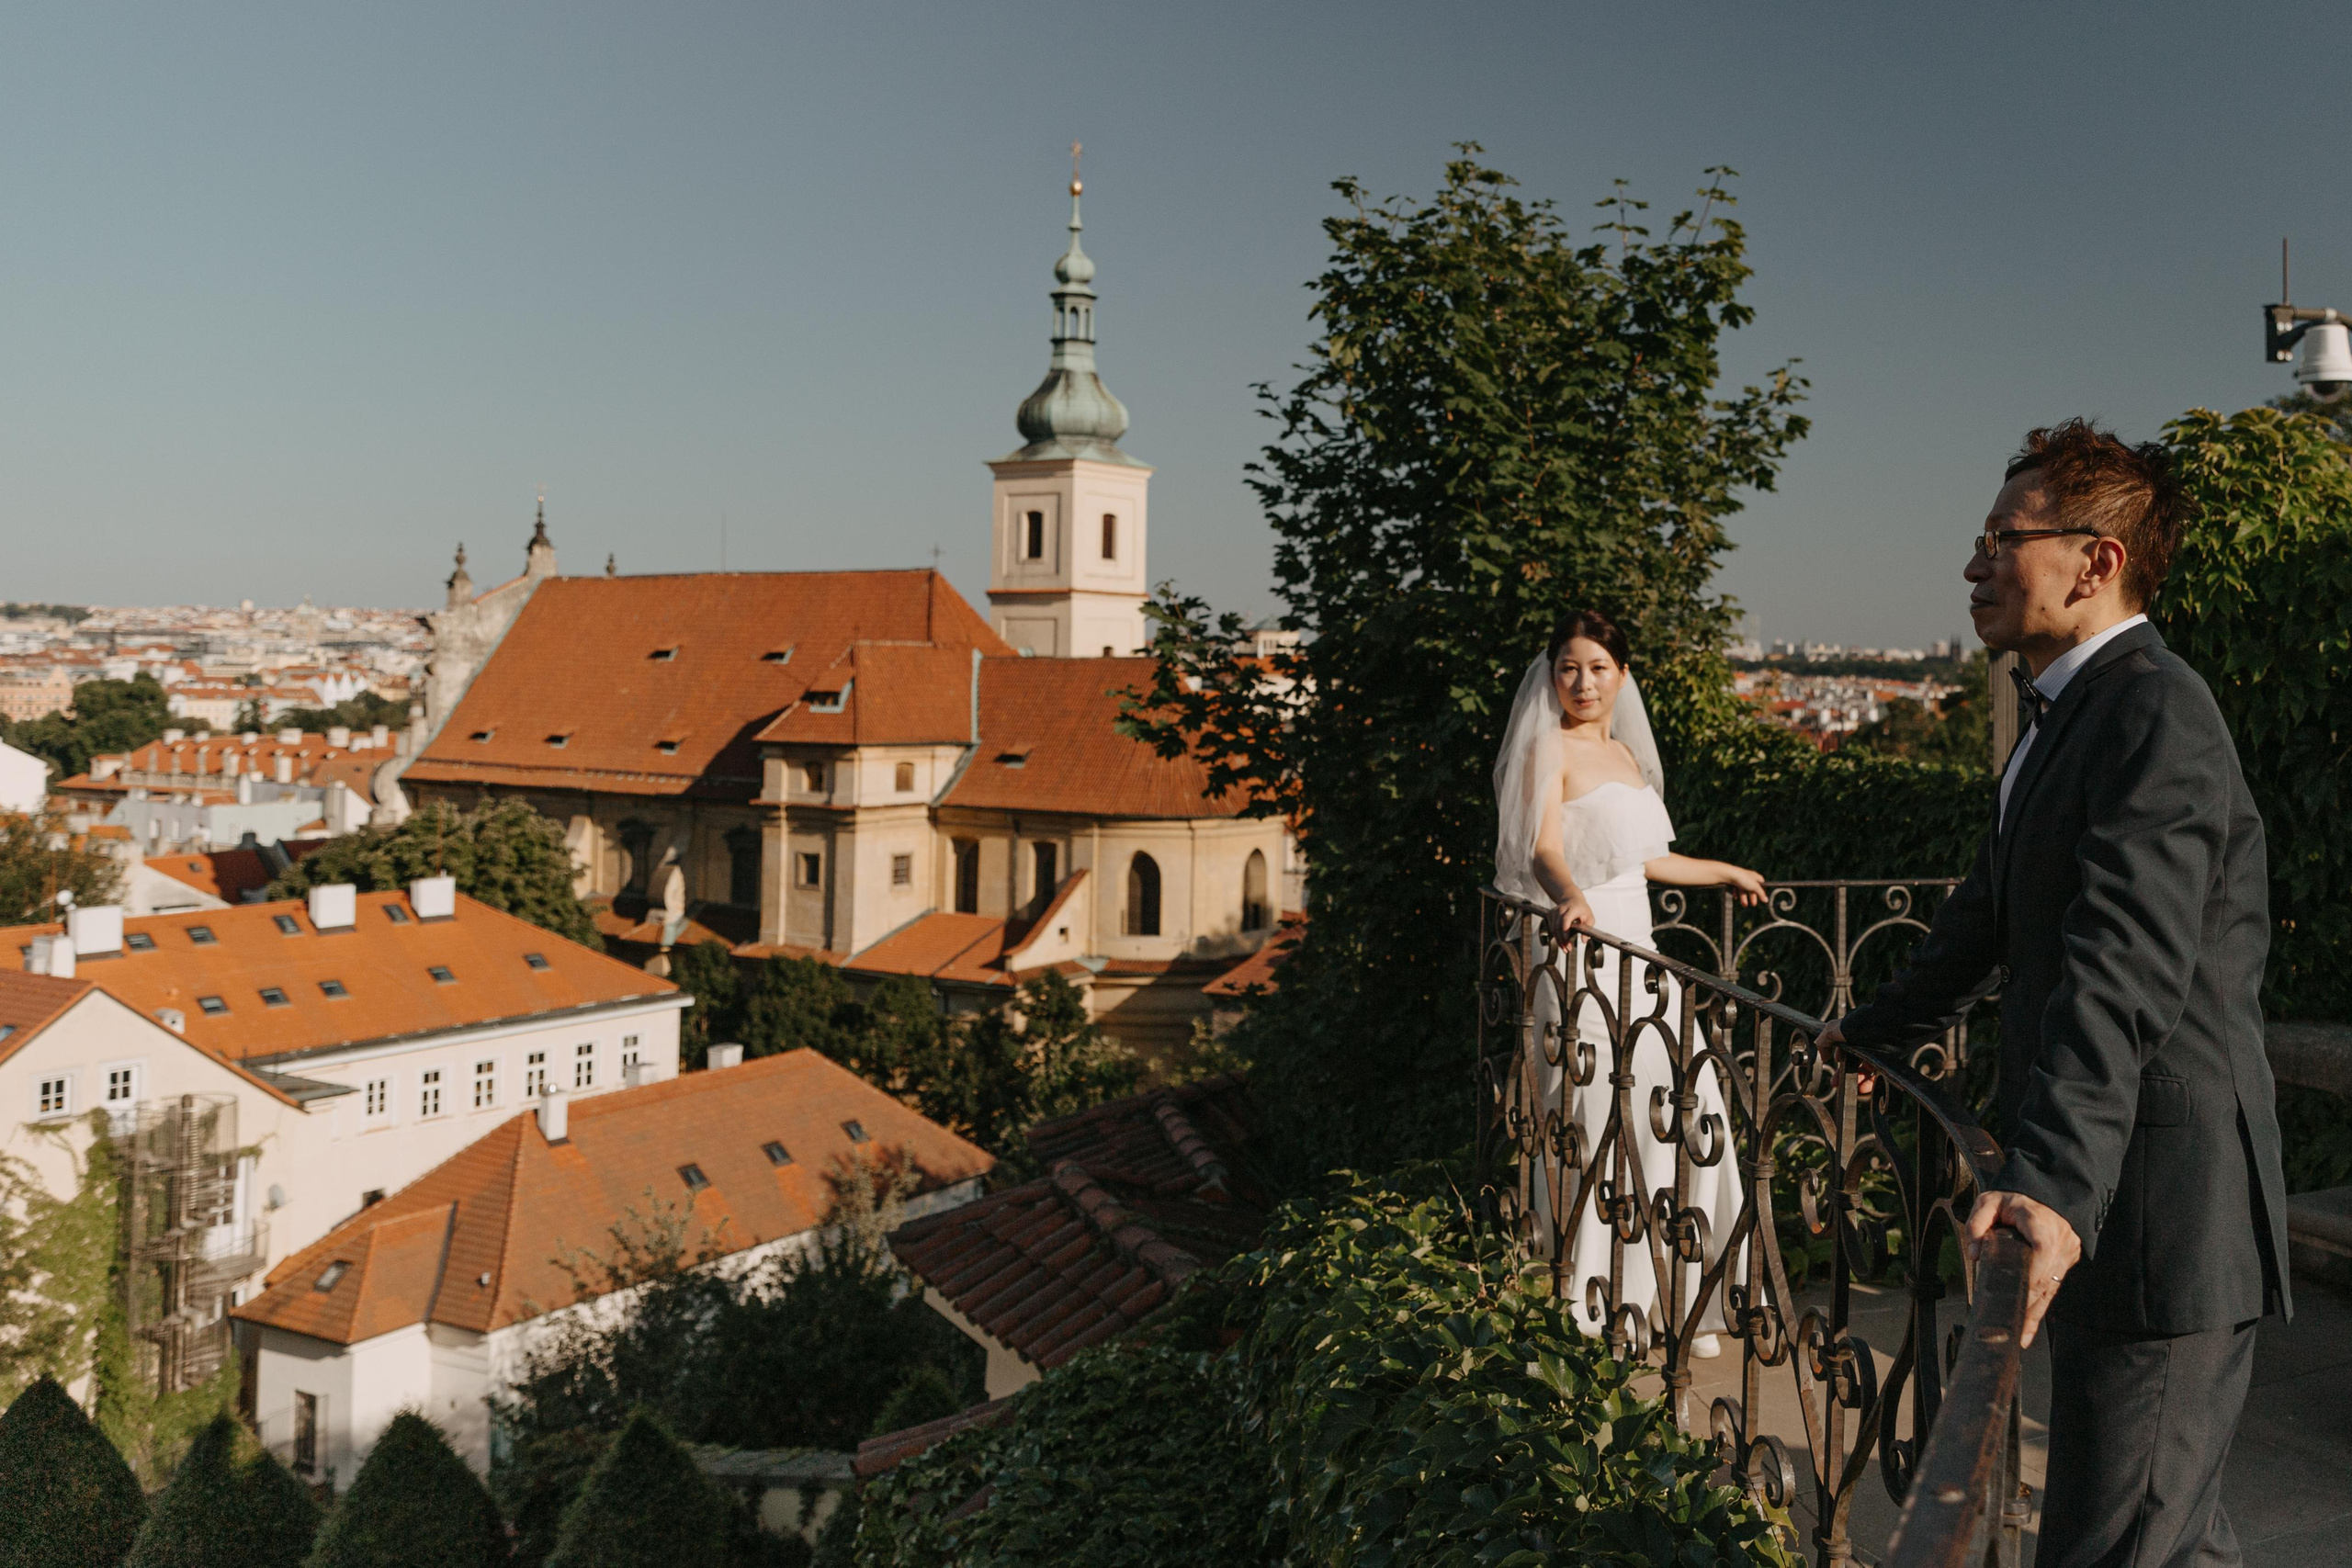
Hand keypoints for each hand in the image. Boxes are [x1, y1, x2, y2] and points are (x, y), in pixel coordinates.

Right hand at [1546, 892, 1595, 943]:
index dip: (1565, 931)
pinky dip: (1555, 935)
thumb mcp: (1590, 918)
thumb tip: (1584, 941)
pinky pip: (1551, 927)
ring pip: (1553, 928)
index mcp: (1572, 909)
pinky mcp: (1550, 914)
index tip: (1567, 941)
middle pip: (1558, 926)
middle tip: (1568, 949)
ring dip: (1558, 940)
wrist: (1571, 898)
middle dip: (1562, 940)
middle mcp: (1561, 909)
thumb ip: (1588, 929)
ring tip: (1565, 948)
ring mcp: (1554, 911)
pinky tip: (1561, 941)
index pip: (1565, 920)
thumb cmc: (1581, 909)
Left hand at [1720, 864, 1767, 906]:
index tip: (1762, 898)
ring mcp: (1741, 879)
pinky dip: (1736, 893)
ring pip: (1744, 890)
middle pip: (1752, 888)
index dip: (1761, 891)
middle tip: (1753, 904)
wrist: (1729, 874)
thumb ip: (1761, 893)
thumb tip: (1766, 900)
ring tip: (1744, 905)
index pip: (1761, 884)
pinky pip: (1736, 888)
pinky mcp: (1733, 881)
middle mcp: (1749, 877)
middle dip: (1752, 897)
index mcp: (1756, 877)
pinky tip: (1735, 897)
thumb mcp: (1755, 887)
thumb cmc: (1743, 879)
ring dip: (1744, 898)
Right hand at [1816, 1018, 1878, 1097]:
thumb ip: (1823, 1042)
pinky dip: (1869, 1084)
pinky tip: (1864, 1088)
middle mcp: (1864, 1044)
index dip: (1839, 1062)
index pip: (1844, 1052)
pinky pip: (1877, 1077)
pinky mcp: (1886, 1062)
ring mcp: (1876, 1054)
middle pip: (1853, 1064)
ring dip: (1856, 1081)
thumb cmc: (1859, 1026)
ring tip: (1852, 1088)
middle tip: (1837, 1083)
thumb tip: (1822, 1057)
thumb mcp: (1833, 1030)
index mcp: (1852, 1036)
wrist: (1884, 1027)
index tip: (1833, 1069)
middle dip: (1844, 1075)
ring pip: (1864, 1072)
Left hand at [1964, 1189, 2081, 1348]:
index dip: (2032, 1275)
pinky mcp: (2065, 1262)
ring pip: (2050, 1288)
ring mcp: (2066, 1253)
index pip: (2041, 1251)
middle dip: (2029, 1305)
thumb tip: (1974, 1253)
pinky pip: (2052, 1288)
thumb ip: (1977, 1223)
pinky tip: (2028, 1330)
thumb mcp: (1989, 1201)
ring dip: (2034, 1313)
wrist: (2046, 1194)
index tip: (2019, 1296)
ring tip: (2019, 1337)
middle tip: (2011, 1329)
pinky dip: (2040, 1308)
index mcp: (2041, 1222)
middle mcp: (2059, 1239)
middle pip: (2045, 1278)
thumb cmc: (2015, 1199)